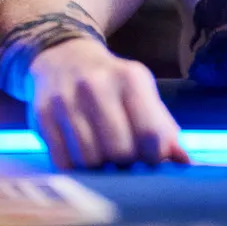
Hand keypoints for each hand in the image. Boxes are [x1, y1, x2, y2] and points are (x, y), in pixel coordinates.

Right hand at [27, 40, 187, 168]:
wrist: (61, 57)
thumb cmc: (110, 83)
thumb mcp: (140, 92)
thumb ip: (163, 127)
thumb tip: (185, 163)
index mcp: (130, 77)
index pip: (150, 133)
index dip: (154, 157)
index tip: (149, 160)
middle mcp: (96, 85)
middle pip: (119, 151)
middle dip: (125, 164)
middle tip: (124, 160)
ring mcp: (66, 100)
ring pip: (90, 160)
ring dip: (99, 168)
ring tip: (102, 156)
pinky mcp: (41, 115)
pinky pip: (63, 162)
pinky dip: (75, 168)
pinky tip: (81, 155)